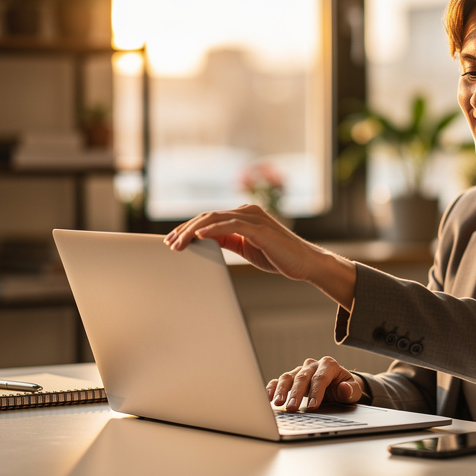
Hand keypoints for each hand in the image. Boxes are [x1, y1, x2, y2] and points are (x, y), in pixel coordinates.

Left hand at [164, 204, 356, 307]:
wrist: (306, 263)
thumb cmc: (278, 256)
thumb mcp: (247, 247)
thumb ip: (229, 240)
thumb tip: (205, 240)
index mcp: (244, 215)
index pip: (210, 218)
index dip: (189, 228)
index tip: (173, 240)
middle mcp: (248, 212)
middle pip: (208, 216)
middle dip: (185, 229)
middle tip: (169, 243)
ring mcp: (254, 218)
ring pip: (215, 219)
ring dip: (193, 231)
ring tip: (178, 243)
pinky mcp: (260, 229)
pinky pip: (231, 226)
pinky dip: (213, 230)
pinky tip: (199, 237)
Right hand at [266, 356, 362, 410]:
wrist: (338, 386)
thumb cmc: (344, 388)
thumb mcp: (353, 391)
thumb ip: (351, 391)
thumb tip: (344, 388)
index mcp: (328, 365)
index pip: (320, 378)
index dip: (316, 392)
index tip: (313, 406)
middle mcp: (312, 365)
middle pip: (302, 377)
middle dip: (296, 393)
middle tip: (292, 407)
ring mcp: (300, 371)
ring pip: (288, 377)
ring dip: (282, 390)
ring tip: (278, 403)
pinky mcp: (291, 378)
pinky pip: (279, 381)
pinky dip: (273, 388)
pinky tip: (268, 397)